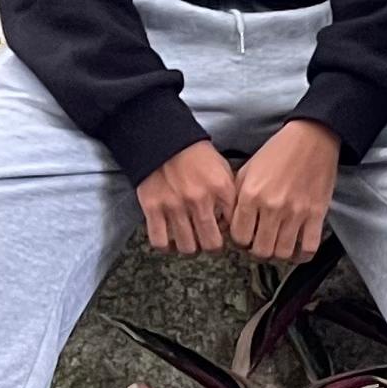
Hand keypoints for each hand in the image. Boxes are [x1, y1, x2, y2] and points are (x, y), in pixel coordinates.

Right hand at [135, 141, 238, 255]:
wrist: (163, 139)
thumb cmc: (194, 154)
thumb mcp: (222, 169)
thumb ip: (229, 195)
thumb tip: (230, 221)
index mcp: (220, 188)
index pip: (233, 227)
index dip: (229, 233)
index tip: (224, 232)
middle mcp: (199, 200)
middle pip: (211, 245)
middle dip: (212, 247)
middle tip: (208, 243)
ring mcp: (175, 206)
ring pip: (187, 248)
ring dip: (190, 248)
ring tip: (190, 241)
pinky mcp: (153, 208)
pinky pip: (160, 242)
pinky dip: (166, 247)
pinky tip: (170, 241)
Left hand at [231, 122, 341, 264]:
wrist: (312, 137)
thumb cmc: (278, 151)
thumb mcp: (248, 169)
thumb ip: (237, 197)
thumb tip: (231, 222)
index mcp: (251, 195)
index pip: (239, 237)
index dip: (241, 242)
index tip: (246, 239)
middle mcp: (272, 207)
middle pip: (261, 250)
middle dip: (258, 251)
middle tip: (261, 244)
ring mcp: (296, 212)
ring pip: (283, 253)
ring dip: (278, 254)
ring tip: (278, 246)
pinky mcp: (317, 214)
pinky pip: (309, 248)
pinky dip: (303, 255)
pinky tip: (298, 249)